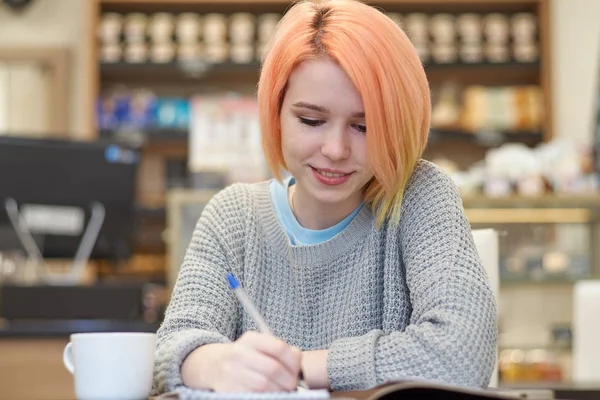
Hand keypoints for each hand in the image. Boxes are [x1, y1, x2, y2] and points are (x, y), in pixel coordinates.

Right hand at [182, 331, 301, 391]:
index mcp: (251, 339)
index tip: (297, 371)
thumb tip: (298, 369)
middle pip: (274, 369)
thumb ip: (279, 351)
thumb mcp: (259, 346)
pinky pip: (253, 395)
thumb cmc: (245, 356)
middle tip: (292, 385)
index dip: (293, 362)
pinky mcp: (228, 389)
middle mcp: (239, 353)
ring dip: (278, 391)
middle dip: (288, 381)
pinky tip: (269, 394)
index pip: (280, 348)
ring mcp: (231, 372)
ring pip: (265, 386)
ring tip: (281, 390)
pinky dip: (266, 396)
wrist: (213, 364)